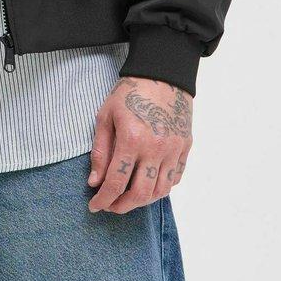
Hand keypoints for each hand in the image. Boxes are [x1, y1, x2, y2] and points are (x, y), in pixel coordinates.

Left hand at [87, 76, 191, 213]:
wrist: (162, 74)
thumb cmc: (129, 93)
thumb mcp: (106, 116)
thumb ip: (100, 151)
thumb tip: (95, 182)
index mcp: (132, 139)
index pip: (116, 182)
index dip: (103, 199)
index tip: (94, 206)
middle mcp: (155, 149)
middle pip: (141, 194)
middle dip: (122, 206)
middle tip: (110, 205)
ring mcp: (174, 149)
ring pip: (161, 191)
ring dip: (143, 200)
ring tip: (128, 197)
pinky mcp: (185, 147)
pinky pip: (175, 178)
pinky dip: (161, 187)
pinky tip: (148, 184)